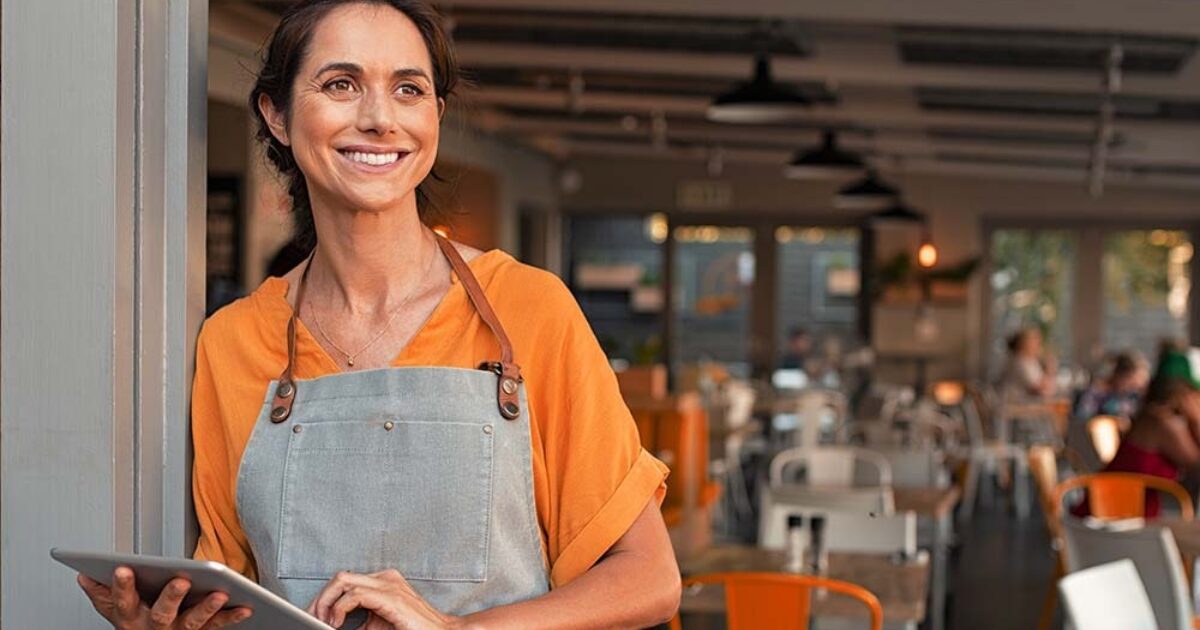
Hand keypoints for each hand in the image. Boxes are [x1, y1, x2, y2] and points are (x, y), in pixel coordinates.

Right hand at [77, 567, 252, 629]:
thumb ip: (102, 593)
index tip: (123, 568)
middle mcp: (153, 628)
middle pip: (161, 614)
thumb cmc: (136, 624)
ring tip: (221, 594)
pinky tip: (246, 607)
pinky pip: (216, 627)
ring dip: (207, 608)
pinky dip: (231, 617)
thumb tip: (84, 574)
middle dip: (171, 597)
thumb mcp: (114, 611)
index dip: (122, 586)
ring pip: (192, 622)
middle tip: (181, 581)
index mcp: (130, 618)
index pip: (123, 601)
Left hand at [307, 569, 460, 629]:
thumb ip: (356, 624)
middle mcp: (385, 578)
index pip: (345, 581)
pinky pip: (353, 594)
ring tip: (323, 622)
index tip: (313, 617)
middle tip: (311, 619)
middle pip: (340, 577)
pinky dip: (339, 608)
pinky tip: (336, 623)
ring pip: (342, 580)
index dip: (324, 599)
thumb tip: (331, 627)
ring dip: (325, 603)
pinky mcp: (390, 596)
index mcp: (382, 582)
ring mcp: (388, 584)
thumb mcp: (376, 627)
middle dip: (320, 599)